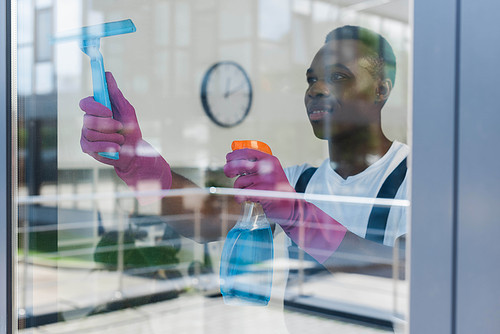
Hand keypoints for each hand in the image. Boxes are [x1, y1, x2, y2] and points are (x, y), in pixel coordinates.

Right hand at [80, 72, 142, 171]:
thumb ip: (115, 94)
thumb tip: (107, 75)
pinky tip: (116, 148)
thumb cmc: (131, 129)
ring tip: (121, 140)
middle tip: (120, 127)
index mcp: (96, 109)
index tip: (109, 111)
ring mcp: (86, 134)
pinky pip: (91, 146)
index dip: (95, 107)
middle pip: (87, 119)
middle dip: (106, 124)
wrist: (134, 151)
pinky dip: (106, 146)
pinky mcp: (86, 147)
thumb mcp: (127, 110)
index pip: (85, 103)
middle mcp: (88, 120)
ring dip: (111, 137)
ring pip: (90, 133)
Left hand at [224, 148, 346, 262]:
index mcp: (270, 160)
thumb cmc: (276, 189)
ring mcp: (266, 180)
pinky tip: (243, 199)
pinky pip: (242, 193)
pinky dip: (239, 197)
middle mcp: (268, 168)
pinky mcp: (262, 193)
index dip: (234, 155)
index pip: (247, 152)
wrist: (291, 207)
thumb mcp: (270, 172)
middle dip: (229, 169)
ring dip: (238, 188)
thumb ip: (257, 165)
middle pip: (240, 165)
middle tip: (228, 173)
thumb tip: (232, 161)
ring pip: (240, 182)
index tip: (228, 159)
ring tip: (246, 192)